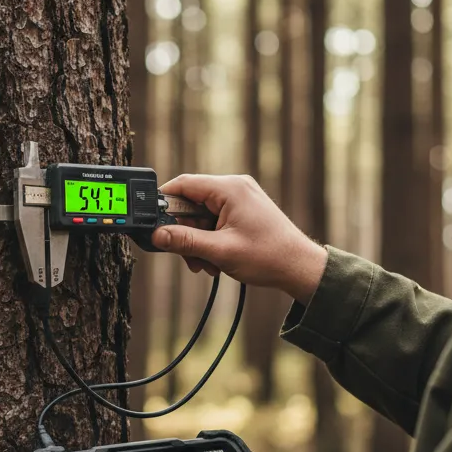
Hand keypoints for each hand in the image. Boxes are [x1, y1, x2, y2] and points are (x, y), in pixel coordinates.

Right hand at [154, 174, 327, 304]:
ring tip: (207, 264)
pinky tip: (215, 260)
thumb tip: (157, 235)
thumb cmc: (268, 256)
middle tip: (188, 257)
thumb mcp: (220, 251)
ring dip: (197, 241)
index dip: (163, 202)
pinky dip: (210, 240)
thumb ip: (185, 241)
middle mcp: (234, 187)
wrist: (300, 267)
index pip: (183, 184)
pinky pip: (214, 220)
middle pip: (190, 203)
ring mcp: (239, 198)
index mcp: (229, 189)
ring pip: (201, 215)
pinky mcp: (242, 210)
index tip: (152, 222)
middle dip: (185, 232)